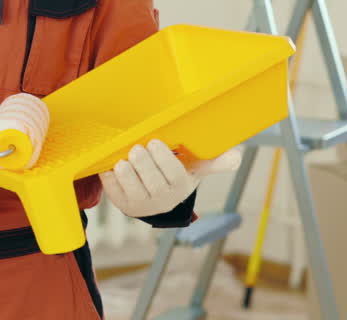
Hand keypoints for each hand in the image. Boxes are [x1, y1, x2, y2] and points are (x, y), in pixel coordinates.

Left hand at [99, 139, 241, 216]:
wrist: (158, 199)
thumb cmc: (177, 175)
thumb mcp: (196, 168)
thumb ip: (215, 161)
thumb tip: (236, 156)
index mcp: (180, 188)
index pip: (173, 175)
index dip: (163, 158)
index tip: (155, 141)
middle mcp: (161, 200)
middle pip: (152, 182)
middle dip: (143, 162)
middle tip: (137, 147)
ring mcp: (141, 205)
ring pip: (131, 187)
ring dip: (126, 171)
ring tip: (125, 158)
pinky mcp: (123, 204)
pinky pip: (113, 190)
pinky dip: (110, 176)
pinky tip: (112, 165)